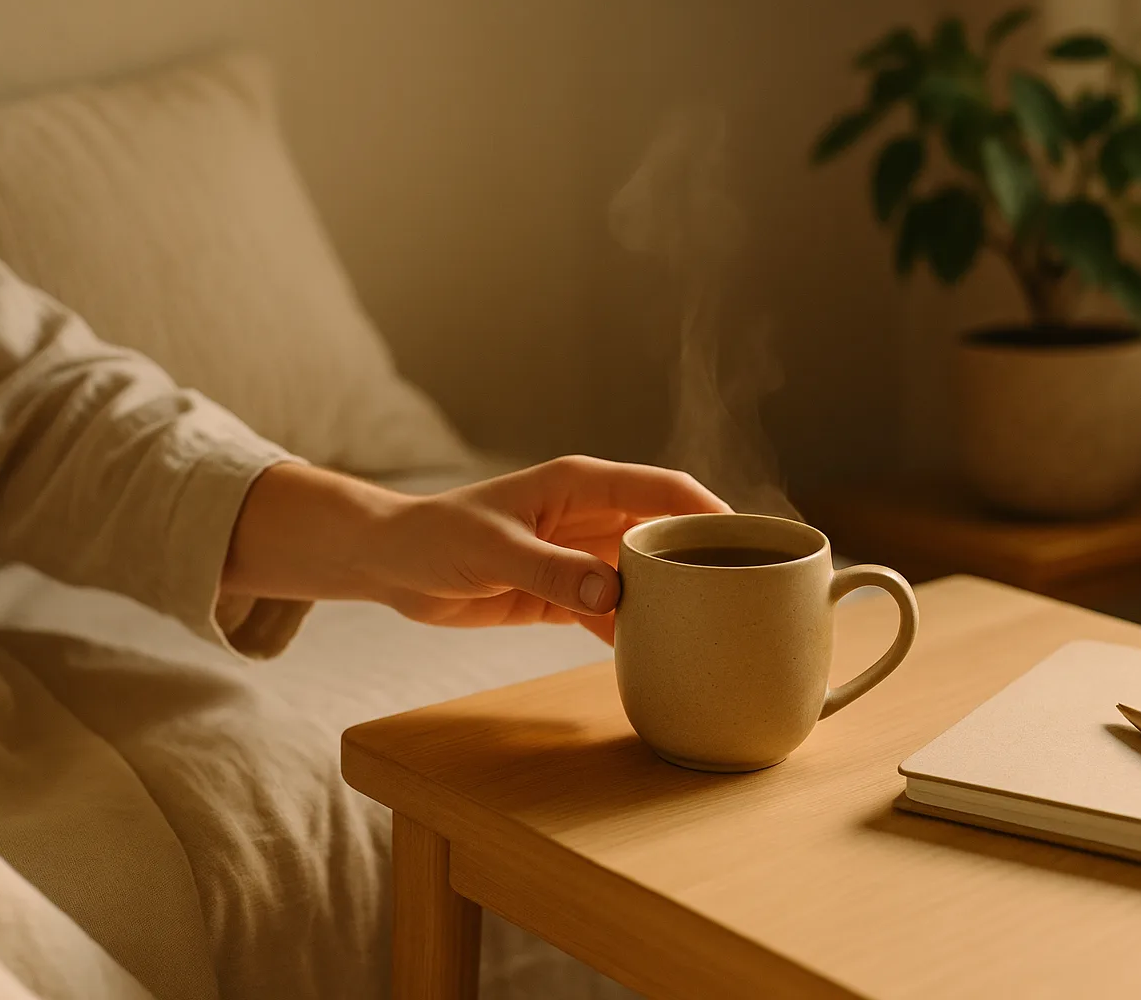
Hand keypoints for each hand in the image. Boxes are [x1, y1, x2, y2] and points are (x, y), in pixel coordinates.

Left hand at [223, 456, 730, 642]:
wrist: (392, 565)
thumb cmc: (436, 537)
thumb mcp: (492, 551)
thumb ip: (552, 570)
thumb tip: (613, 591)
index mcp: (579, 485)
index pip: (661, 488)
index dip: (707, 509)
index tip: (747, 541)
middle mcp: (588, 516)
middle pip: (662, 533)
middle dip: (699, 560)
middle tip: (742, 596)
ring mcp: (578, 555)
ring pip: (641, 575)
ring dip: (668, 600)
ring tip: (709, 632)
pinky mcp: (563, 592)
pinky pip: (612, 610)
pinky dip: (631, 630)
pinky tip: (654, 655)